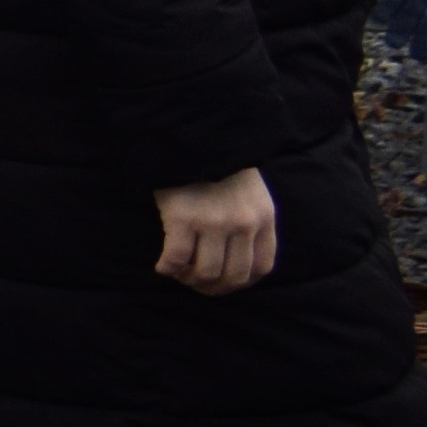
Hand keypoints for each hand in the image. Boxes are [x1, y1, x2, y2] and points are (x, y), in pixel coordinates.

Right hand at [155, 168, 278, 292]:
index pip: (261, 267)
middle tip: (195, 282)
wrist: (192, 140)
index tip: (222, 283)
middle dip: (212, 287)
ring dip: (188, 279)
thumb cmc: (218, 169)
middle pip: (233, 275)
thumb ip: (252, 223)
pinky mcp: (183, 217)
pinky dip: (167, 268)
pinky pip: (176, 257)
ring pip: (205, 271)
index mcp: (264, 217)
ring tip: (178, 272)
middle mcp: (244, 223)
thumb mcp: (250, 194)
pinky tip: (162, 266)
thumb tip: (236, 260)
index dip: (240, 283)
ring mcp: (214, 221)